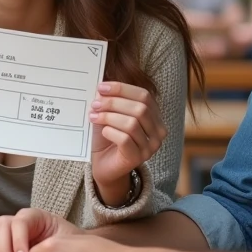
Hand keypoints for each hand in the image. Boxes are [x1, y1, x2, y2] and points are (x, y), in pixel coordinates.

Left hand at [89, 81, 166, 204]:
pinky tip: (103, 131)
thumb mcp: (110, 114)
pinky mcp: (137, 158)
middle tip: (95, 103)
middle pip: (140, 108)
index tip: (101, 87)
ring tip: (93, 116)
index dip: (122, 89)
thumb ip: (110, 101)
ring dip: (109, 117)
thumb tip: (102, 87)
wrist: (104, 165)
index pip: (144, 96)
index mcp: (154, 116)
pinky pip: (125, 139)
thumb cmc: (108, 137)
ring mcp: (150, 147)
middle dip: (114, 103)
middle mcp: (157, 132)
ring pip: (132, 123)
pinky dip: (111, 131)